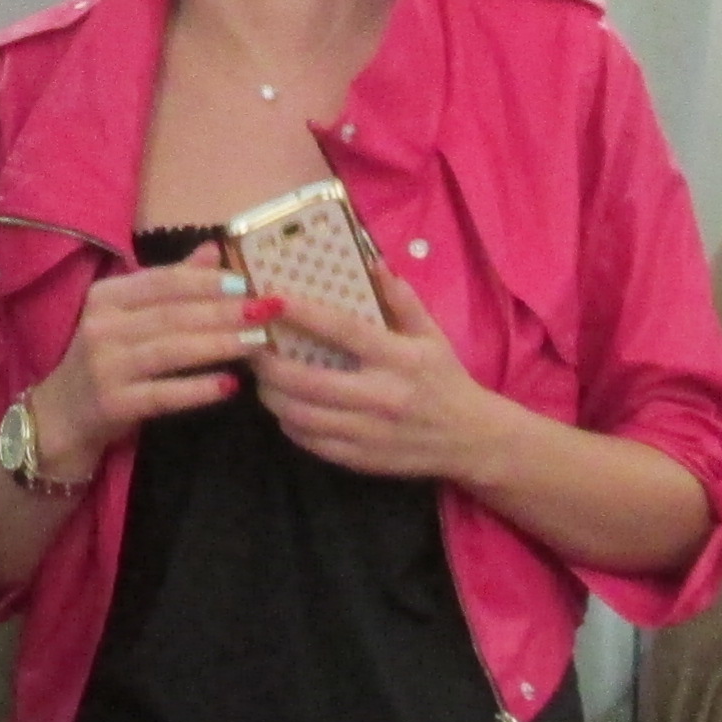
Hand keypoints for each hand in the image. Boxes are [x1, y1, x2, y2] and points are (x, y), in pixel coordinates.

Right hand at [26, 263, 275, 475]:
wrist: (59, 417)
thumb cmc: (104, 360)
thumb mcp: (128, 316)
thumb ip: (171, 284)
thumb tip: (215, 250)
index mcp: (106, 297)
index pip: (162, 281)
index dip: (206, 281)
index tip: (245, 283)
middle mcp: (102, 327)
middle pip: (172, 314)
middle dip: (224, 312)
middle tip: (266, 312)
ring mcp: (105, 367)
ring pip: (171, 350)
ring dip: (219, 345)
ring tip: (258, 343)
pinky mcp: (112, 404)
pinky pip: (163, 394)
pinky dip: (198, 389)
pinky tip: (230, 385)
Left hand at [247, 257, 513, 487]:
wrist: (471, 440)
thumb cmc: (447, 380)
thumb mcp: (432, 336)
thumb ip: (402, 300)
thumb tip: (374, 261)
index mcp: (398, 359)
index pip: (343, 332)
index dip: (303, 314)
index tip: (271, 300)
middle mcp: (380, 396)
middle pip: (307, 381)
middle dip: (269, 363)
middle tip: (250, 346)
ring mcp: (368, 432)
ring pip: (301, 416)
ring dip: (271, 395)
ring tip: (261, 377)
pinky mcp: (361, 459)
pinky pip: (311, 443)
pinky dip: (289, 424)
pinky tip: (284, 408)